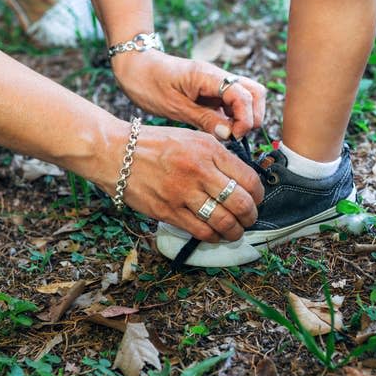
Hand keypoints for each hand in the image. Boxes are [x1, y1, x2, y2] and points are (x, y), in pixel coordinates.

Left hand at [112, 50, 265, 138]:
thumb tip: (229, 134)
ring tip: (229, 134)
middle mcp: (218, 76)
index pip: (244, 95)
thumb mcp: (174, 107)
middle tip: (236, 135)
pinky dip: (234, 116)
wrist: (134, 67)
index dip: (245, 118)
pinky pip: (233, 102)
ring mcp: (217, 83)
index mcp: (208, 76)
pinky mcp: (212, 91)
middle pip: (255, 92)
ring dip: (245, 116)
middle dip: (253, 116)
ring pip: (248, 96)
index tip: (234, 136)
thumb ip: (204, 120)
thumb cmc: (148, 83)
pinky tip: (220, 128)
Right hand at [119, 125, 263, 241]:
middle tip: (249, 218)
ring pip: (224, 222)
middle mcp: (200, 171)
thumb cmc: (157, 145)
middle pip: (241, 203)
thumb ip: (218, 155)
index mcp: (209, 150)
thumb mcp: (193, 138)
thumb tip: (243, 178)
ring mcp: (183, 193)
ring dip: (235, 231)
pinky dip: (214, 237)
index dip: (259, 194)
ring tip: (235, 230)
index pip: (249, 178)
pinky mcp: (168, 211)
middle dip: (251, 216)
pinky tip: (215, 234)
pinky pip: (201, 231)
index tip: (256, 199)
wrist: (117, 153)